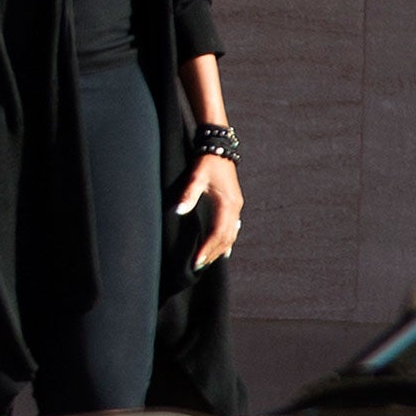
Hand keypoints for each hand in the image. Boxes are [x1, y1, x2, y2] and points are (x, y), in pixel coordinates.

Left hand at [176, 152, 242, 270]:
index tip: (196, 262)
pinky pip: (232, 228)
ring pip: (230, 235)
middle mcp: (235, 209)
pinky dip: (226, 241)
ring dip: (219, 249)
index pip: (217, 234)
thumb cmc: (206, 162)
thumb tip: (178, 211)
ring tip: (207, 262)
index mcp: (227, 204)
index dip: (207, 249)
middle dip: (212, 254)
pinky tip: (224, 250)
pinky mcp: (234, 204)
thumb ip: (188, 194)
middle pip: (225, 238)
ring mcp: (236, 207)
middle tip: (198, 267)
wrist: (219, 147)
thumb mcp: (196, 176)